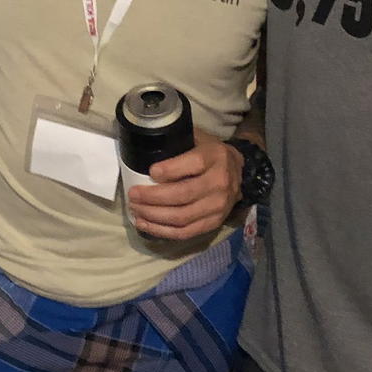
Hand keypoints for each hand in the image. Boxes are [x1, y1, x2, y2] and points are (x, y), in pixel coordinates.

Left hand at [125, 131, 241, 240]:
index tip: (150, 172)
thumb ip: (176, 142)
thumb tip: (144, 149)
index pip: (194, 164)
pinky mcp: (214, 223)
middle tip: (132, 194)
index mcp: (215, 157)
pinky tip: (144, 223)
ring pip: (181, 217)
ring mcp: (218, 207)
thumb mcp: (197, 139)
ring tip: (134, 209)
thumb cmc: (209, 153)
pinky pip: (185, 232)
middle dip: (153, 197)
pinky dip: (162, 231)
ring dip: (153, 215)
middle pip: (183, 194)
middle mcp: (220, 183)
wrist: (238, 173)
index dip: (170, 170)